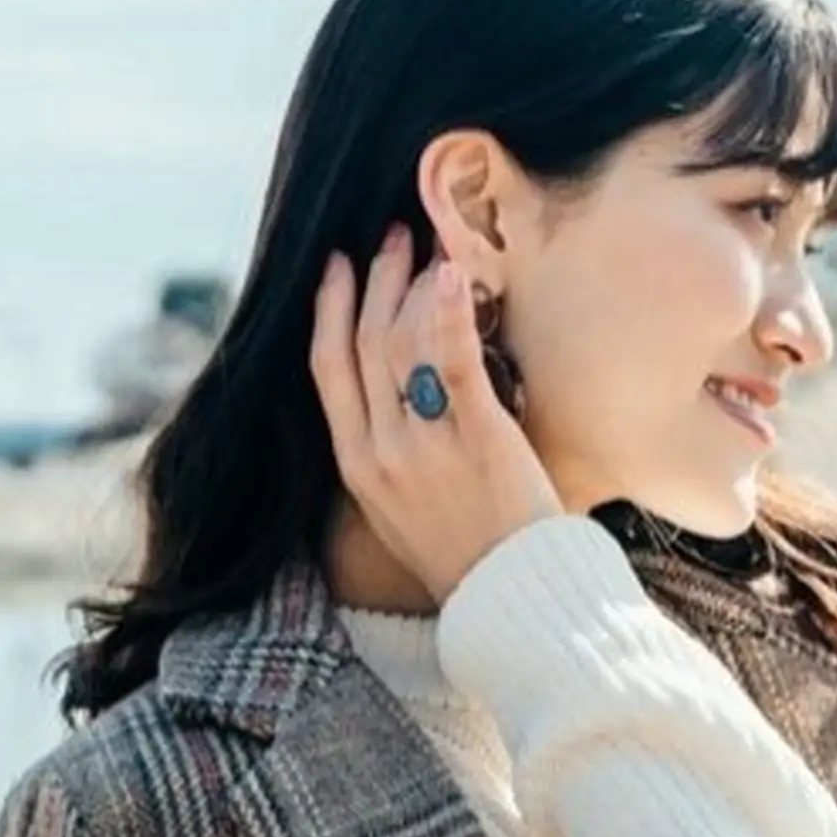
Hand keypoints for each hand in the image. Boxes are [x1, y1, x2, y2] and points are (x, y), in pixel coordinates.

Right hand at [309, 224, 563, 604]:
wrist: (510, 600)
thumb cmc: (465, 554)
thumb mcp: (398, 510)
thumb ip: (386, 455)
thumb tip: (392, 401)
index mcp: (356, 465)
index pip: (327, 367)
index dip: (329, 309)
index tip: (337, 267)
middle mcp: (380, 449)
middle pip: (365, 341)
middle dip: (374, 279)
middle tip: (392, 236)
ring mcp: (424, 443)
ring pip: (402, 341)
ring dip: (413, 283)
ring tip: (433, 245)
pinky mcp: (476, 436)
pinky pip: (454, 360)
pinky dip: (449, 311)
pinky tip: (453, 273)